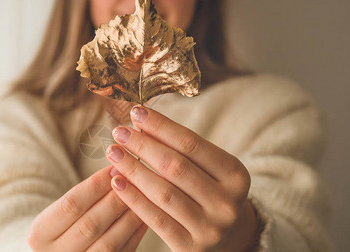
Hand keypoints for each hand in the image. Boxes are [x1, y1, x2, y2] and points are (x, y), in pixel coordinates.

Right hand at [27, 165, 147, 251]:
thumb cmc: (66, 226)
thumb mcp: (62, 211)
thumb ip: (84, 195)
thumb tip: (117, 168)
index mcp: (40, 234)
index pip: (71, 204)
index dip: (96, 184)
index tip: (115, 166)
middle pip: (91, 224)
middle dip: (116, 198)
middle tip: (134, 178)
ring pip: (109, 243)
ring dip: (130, 216)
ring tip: (144, 194)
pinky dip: (135, 234)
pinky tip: (145, 215)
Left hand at [105, 106, 257, 251]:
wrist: (225, 237)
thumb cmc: (207, 190)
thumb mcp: (207, 168)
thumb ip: (180, 148)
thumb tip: (140, 122)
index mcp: (236, 175)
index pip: (191, 143)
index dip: (161, 126)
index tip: (136, 112)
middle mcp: (228, 202)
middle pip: (175, 166)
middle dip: (143, 145)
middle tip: (119, 132)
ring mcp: (210, 228)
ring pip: (163, 192)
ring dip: (133, 169)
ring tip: (113, 152)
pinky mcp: (190, 247)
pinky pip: (155, 219)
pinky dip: (132, 197)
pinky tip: (116, 181)